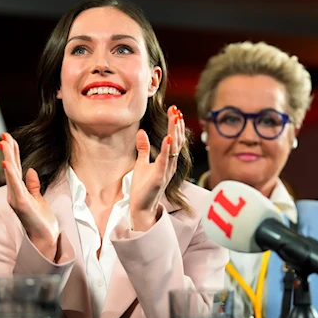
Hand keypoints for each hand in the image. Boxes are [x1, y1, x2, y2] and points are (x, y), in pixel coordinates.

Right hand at [0, 133, 58, 260]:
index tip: (9, 137)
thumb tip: (30, 170)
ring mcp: (16, 198)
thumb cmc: (41, 220)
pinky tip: (7, 163)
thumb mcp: (38, 198)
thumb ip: (33, 185)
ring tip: (4, 143)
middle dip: (8, 150)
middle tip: (3, 135)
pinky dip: (11, 175)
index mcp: (18, 190)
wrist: (45, 238)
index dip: (12, 152)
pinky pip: (15, 186)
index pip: (15, 167)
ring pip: (11, 174)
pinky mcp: (22, 204)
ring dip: (8, 157)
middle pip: (11, 167)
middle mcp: (14, 193)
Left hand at [130, 105, 184, 230]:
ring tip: (175, 118)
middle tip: (176, 110)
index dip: (175, 125)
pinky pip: (165, 161)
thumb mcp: (142, 163)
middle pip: (176, 141)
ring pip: (173, 148)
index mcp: (167, 160)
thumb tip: (141, 131)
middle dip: (177, 125)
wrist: (141, 207)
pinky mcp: (159, 178)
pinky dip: (167, 149)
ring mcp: (166, 171)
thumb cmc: (143, 187)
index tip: (174, 110)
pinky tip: (167, 138)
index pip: (174, 139)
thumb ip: (143, 148)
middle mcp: (170, 164)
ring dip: (174, 132)